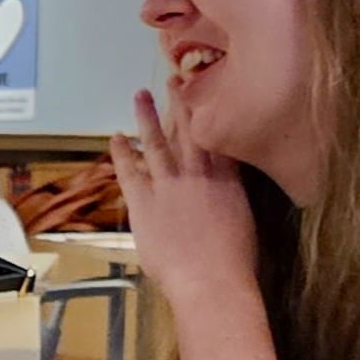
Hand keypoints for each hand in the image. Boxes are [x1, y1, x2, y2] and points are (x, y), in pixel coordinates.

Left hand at [111, 87, 259, 301]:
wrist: (212, 281)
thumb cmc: (235, 263)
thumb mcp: (245, 221)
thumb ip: (234, 199)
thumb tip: (227, 192)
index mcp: (229, 180)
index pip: (218, 137)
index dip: (210, 113)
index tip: (206, 94)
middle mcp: (200, 174)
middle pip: (189, 129)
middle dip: (182, 102)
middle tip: (176, 78)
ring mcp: (170, 185)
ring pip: (157, 141)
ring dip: (148, 116)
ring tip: (141, 94)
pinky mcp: (145, 202)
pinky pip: (129, 170)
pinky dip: (122, 152)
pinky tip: (115, 137)